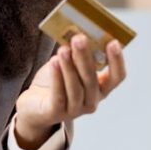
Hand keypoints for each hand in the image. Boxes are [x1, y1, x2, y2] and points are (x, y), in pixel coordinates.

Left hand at [13, 34, 126, 148]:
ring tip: (63, 49)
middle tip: (80, 38)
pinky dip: (57, 78)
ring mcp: (74, 110)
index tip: (113, 42)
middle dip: (85, 57)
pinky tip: (54, 62)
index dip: (117, 61)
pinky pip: (58, 95)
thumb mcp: (68, 66)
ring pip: (75, 88)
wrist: (33, 106)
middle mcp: (91, 102)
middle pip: (91, 79)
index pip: (116, 77)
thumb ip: (75, 55)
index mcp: (100, 89)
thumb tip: (76, 35)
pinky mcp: (55, 113)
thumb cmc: (55, 82)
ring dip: (70, 67)